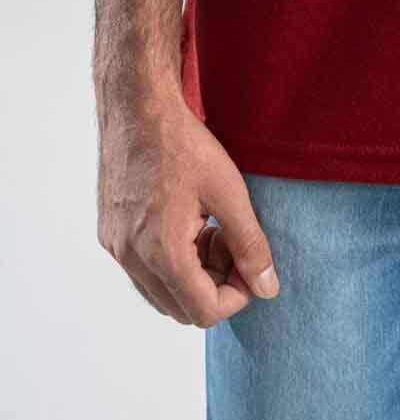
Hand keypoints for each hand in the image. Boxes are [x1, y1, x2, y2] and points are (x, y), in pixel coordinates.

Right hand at [97, 89, 278, 325]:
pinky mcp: (111, 233)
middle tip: (233, 244)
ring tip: (213, 229)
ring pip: (161, 290)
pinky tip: (190, 221)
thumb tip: (267, 287)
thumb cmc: (182, 144)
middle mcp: (131, 258)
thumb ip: (250, 244)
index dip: (236, 296)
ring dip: (194, 274)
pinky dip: (172, 260)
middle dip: (215, 285)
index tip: (251, 265)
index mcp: (161, 252)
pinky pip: (143, 269)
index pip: (203, 311)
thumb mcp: (229, 192)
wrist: (138, 108)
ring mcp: (116, 247)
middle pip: (181, 307)